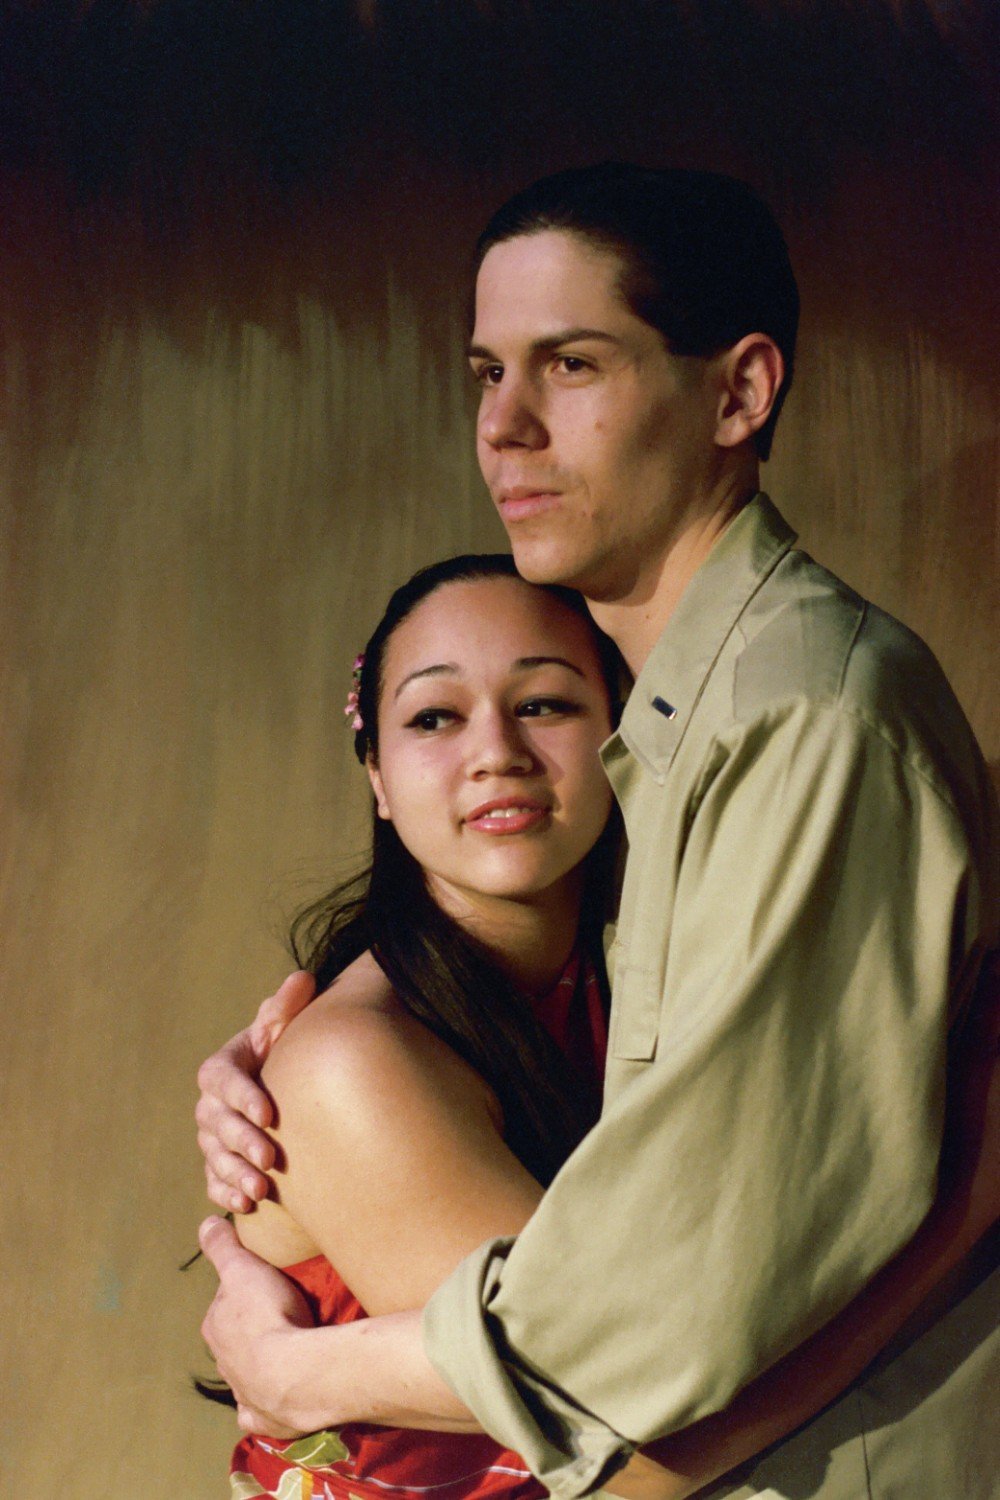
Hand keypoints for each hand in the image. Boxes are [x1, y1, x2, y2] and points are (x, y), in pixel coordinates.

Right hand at [196, 971, 316, 1211]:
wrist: (281, 1091)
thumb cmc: (282, 1054)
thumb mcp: (283, 1030)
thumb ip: (287, 1007)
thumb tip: (302, 978)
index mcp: (223, 1067)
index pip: (222, 1079)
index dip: (242, 1096)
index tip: (268, 1113)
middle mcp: (211, 1104)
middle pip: (218, 1123)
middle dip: (242, 1142)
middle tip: (270, 1158)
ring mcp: (211, 1137)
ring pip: (214, 1157)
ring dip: (236, 1173)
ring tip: (262, 1190)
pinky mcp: (217, 1165)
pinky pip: (213, 1182)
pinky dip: (227, 1194)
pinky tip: (247, 1205)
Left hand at [199, 1216, 316, 1436]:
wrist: (294, 1373)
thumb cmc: (267, 1316)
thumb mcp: (243, 1268)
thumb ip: (223, 1247)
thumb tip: (206, 1224)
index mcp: (215, 1326)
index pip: (225, 1304)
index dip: (245, 1293)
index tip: (266, 1287)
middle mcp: (223, 1362)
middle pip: (235, 1340)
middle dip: (252, 1331)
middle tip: (282, 1316)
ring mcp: (243, 1392)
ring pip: (246, 1374)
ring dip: (261, 1365)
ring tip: (288, 1352)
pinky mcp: (264, 1417)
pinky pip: (260, 1410)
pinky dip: (266, 1403)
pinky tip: (279, 1395)